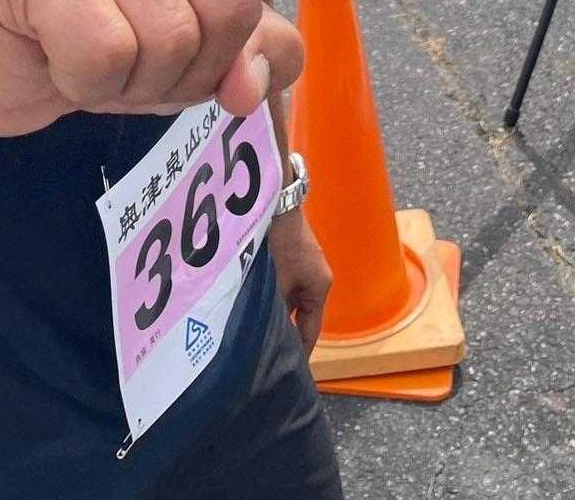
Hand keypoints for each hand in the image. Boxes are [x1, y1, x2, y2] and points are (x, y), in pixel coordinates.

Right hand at [0, 0, 373, 138]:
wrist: (1, 57)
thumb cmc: (113, 36)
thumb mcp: (202, 50)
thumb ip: (251, 55)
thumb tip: (250, 83)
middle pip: (226, 12)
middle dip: (189, 68)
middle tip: (137, 55)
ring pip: (169, 39)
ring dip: (135, 80)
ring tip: (97, 52)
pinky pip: (107, 52)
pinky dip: (90, 81)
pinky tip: (60, 53)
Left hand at [269, 208, 331, 355]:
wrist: (277, 203)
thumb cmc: (280, 244)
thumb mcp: (277, 284)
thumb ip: (274, 312)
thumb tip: (266, 337)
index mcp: (320, 288)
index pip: (311, 330)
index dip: (300, 351)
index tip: (289, 371)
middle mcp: (316, 278)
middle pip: (300, 315)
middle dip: (285, 332)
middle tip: (268, 354)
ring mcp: (304, 266)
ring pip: (290, 299)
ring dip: (277, 312)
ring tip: (258, 333)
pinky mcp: (291, 255)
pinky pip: (283, 285)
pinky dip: (272, 296)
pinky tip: (255, 303)